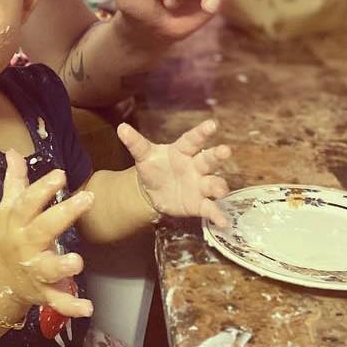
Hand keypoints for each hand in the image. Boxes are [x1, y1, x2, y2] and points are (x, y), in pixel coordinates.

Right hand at [0, 150, 93, 318]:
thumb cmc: (7, 236)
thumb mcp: (7, 208)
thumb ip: (15, 180)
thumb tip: (13, 151)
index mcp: (16, 222)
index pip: (27, 202)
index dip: (42, 188)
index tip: (61, 174)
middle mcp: (24, 245)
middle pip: (42, 229)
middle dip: (63, 215)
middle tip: (87, 199)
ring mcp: (33, 270)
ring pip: (47, 269)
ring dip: (62, 267)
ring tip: (78, 262)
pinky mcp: (42, 293)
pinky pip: (56, 301)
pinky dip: (71, 306)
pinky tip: (88, 308)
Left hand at [117, 119, 231, 227]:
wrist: (152, 191)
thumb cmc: (154, 167)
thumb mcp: (143, 155)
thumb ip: (135, 143)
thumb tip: (121, 128)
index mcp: (182, 151)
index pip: (193, 140)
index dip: (202, 132)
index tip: (212, 124)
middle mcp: (195, 166)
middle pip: (208, 159)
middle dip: (217, 155)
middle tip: (225, 150)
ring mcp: (200, 185)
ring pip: (213, 183)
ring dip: (218, 186)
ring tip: (220, 190)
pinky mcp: (199, 203)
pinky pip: (210, 208)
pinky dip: (217, 214)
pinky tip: (223, 221)